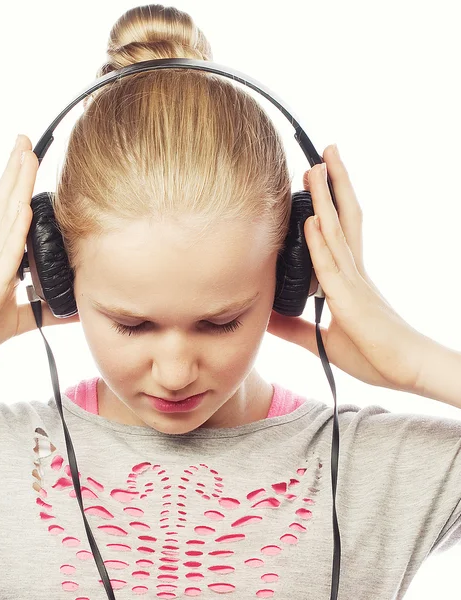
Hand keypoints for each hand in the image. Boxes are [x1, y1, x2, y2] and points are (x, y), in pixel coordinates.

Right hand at [0, 135, 78, 372]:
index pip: (12, 218)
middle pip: (6, 205)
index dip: (20, 190)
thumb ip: (43, 313)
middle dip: (17, 172)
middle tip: (27, 141)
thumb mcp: (16, 322)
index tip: (31, 164)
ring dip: (17, 184)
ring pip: (5, 216)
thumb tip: (74, 310)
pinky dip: (17, 226)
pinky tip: (26, 206)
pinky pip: (4, 251)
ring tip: (26, 152)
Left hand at [266, 145, 425, 393]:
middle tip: (323, 153)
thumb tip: (266, 318)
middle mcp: (354, 272)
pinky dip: (320, 243)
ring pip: (337, 232)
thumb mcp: (323, 341)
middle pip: (344, 218)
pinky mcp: (352, 300)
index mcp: (349, 279)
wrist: (408, 371)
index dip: (330, 204)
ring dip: (326, 199)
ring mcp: (354, 283)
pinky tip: (311, 221)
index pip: (339, 232)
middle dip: (334, 185)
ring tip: (316, 167)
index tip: (318, 180)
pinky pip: (332, 267)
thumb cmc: (376, 355)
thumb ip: (295, 328)